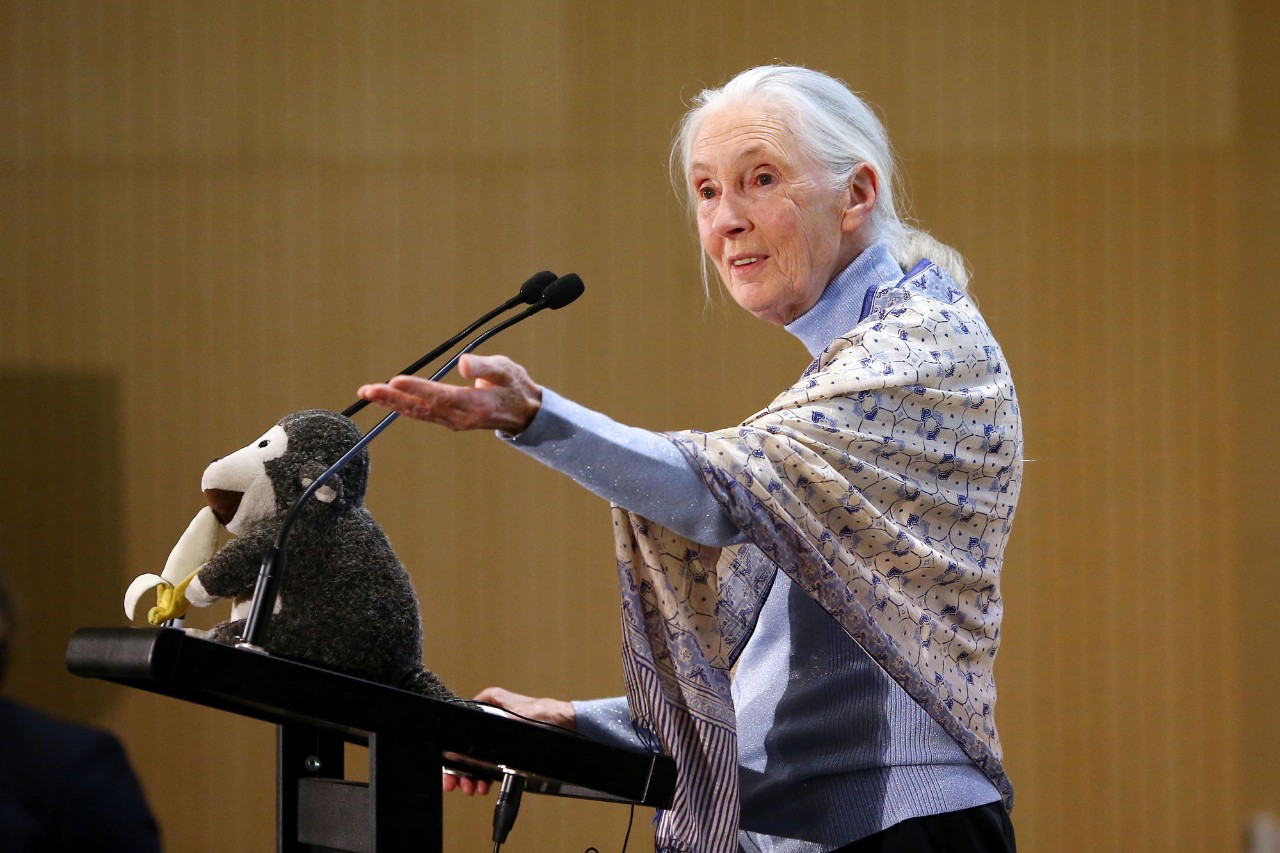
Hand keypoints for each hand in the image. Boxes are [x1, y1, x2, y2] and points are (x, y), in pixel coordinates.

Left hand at [357, 354, 541, 434]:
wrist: (523, 414)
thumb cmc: (514, 387)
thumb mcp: (507, 370)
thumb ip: (485, 367)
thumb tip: (463, 363)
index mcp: (476, 404)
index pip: (441, 396)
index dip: (418, 388)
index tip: (396, 380)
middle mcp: (461, 417)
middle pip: (421, 408)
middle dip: (392, 398)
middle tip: (367, 391)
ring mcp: (453, 422)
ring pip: (418, 413)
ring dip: (391, 403)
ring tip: (368, 393)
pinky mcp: (449, 420)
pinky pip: (422, 414)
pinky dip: (402, 406)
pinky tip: (387, 399)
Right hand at [441, 686, 575, 795]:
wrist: (568, 726)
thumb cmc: (547, 714)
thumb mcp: (517, 717)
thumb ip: (497, 723)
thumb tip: (482, 735)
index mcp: (490, 702)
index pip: (462, 722)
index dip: (453, 746)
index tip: (449, 762)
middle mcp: (492, 717)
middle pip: (465, 745)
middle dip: (460, 766)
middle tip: (456, 783)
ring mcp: (498, 735)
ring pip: (475, 757)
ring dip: (471, 775)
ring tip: (472, 787)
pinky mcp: (508, 749)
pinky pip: (489, 764)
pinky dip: (484, 776)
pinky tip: (484, 786)